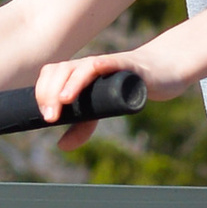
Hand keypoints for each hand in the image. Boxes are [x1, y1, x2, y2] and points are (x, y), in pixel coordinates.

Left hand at [34, 47, 171, 122]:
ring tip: (62, 102)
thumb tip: (61, 145)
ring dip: (69, 83)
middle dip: (49, 91)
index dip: (42, 92)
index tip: (44, 116)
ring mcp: (109, 64)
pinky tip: (93, 71)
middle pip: (61, 69)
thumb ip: (82, 125)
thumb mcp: (102, 109)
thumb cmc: (130, 88)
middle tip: (50, 117)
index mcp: (80, 73)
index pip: (52, 74)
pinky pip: (111, 62)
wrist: (164, 71)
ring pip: (82, 66)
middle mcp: (90, 65)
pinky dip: (99, 67)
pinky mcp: (130, 66)